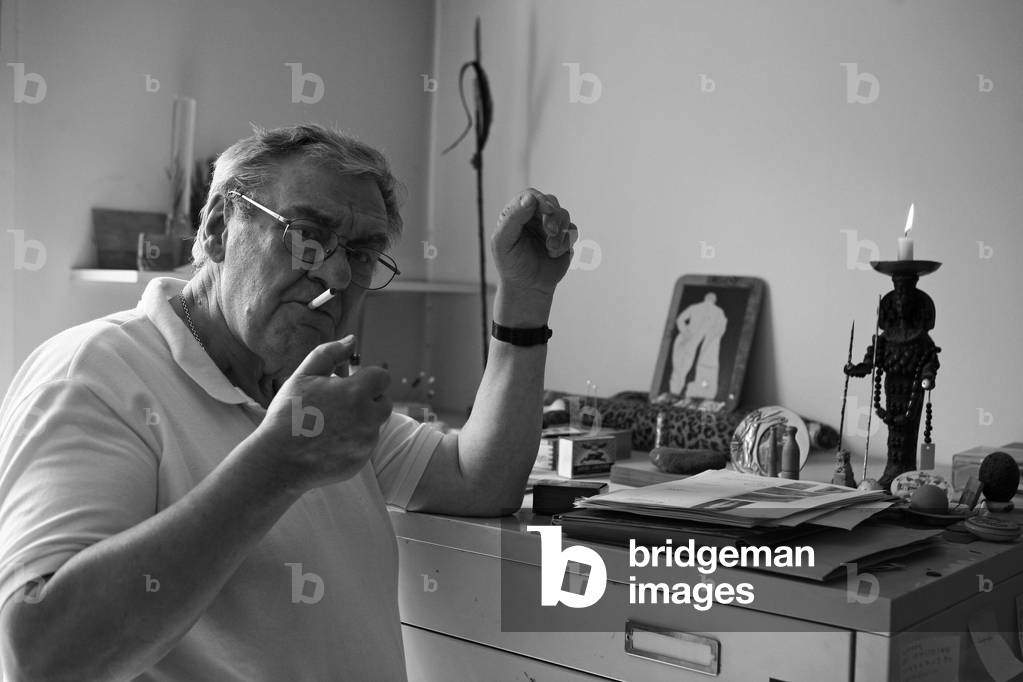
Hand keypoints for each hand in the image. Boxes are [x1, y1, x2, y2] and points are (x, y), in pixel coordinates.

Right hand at [254, 335, 391, 491]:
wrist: (277, 460)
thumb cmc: (288, 414)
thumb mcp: (304, 375)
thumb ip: (330, 353)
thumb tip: (352, 340)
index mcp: (357, 393)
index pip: (382, 377)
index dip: (366, 377)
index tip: (349, 383)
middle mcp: (368, 418)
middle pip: (384, 402)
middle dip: (368, 399)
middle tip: (341, 402)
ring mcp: (366, 442)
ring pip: (374, 424)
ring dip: (360, 420)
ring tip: (331, 423)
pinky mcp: (361, 461)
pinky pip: (364, 445)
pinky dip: (353, 441)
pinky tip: (328, 441)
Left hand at [491, 189, 577, 299]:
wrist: (527, 288)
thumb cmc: (511, 265)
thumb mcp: (503, 242)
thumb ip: (513, 218)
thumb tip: (530, 198)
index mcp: (517, 214)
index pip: (530, 196)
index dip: (540, 200)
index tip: (546, 210)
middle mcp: (534, 217)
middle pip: (550, 202)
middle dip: (553, 216)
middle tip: (550, 231)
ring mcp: (550, 227)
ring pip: (563, 215)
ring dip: (560, 232)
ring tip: (550, 249)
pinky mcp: (564, 238)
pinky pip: (572, 231)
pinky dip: (566, 242)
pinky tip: (554, 254)